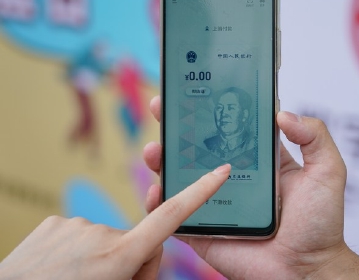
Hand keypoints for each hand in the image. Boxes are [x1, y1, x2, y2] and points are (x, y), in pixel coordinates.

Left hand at [0, 164, 230, 279]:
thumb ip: (142, 270)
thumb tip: (147, 250)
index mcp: (120, 255)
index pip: (171, 216)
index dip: (200, 192)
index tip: (221, 171)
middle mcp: (102, 233)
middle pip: (137, 240)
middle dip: (131, 260)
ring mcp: (76, 224)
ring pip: (106, 239)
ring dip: (100, 258)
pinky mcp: (55, 222)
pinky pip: (81, 234)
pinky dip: (77, 250)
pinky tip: (60, 268)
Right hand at [144, 96, 358, 279]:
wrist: (306, 270)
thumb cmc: (320, 223)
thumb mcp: (327, 170)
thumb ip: (314, 136)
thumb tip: (283, 113)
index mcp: (258, 160)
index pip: (229, 127)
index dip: (211, 108)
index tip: (194, 89)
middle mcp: (233, 177)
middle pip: (198, 147)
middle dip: (176, 127)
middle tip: (160, 107)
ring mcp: (216, 202)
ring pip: (181, 177)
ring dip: (162, 159)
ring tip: (155, 148)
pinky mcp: (204, 229)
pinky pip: (177, 213)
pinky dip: (161, 201)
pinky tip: (156, 188)